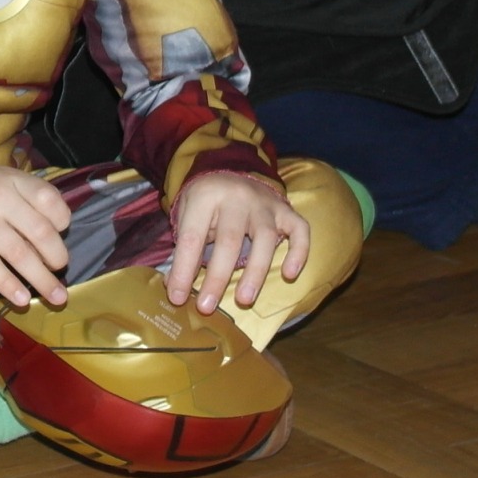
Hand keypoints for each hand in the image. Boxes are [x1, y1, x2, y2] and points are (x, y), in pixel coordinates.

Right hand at [0, 155, 70, 307]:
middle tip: (60, 270)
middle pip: (41, 233)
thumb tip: (53, 231)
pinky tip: (21, 299)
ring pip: (20, 254)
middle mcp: (0, 198)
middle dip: (57, 257)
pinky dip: (9, 285)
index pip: (51, 202)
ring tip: (57, 297)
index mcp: (13, 180)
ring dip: (42, 280)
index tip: (61, 235)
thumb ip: (24, 196)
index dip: (63, 222)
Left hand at [167, 169, 307, 313]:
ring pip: (265, 238)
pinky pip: (299, 229)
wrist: (232, 170)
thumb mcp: (187, 215)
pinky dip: (298, 252)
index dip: (183, 269)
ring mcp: (265, 203)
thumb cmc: (206, 201)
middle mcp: (237, 197)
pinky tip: (290, 274)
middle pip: (229, 240)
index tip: (177, 297)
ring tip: (244, 300)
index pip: (192, 236)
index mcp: (206, 196)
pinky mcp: (286, 210)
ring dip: (255, 272)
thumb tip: (178, 289)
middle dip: (217, 277)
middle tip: (207, 308)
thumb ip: (186, 247)